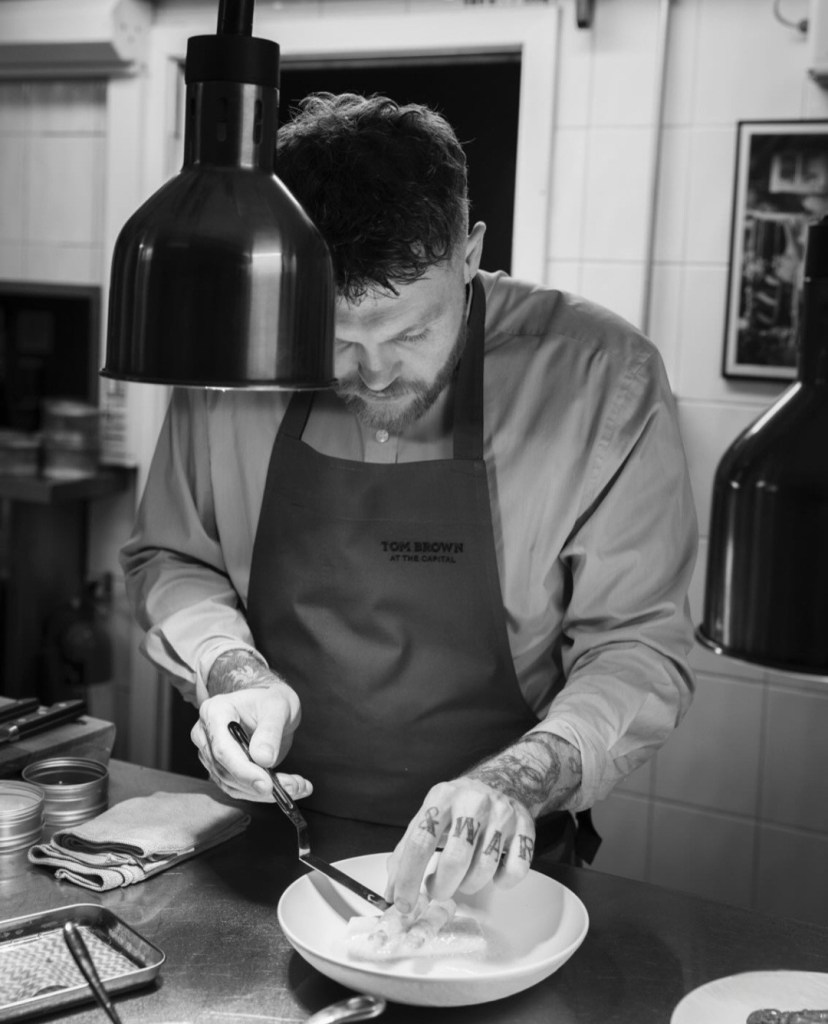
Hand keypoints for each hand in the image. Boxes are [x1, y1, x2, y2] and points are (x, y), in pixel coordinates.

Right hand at [191, 677, 311, 802]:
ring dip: (266, 792)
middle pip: (226, 770)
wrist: (269, 706)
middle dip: (259, 783)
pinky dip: (264, 793)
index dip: (244, 770)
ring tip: (298, 787)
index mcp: (215, 712)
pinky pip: (240, 788)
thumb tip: (264, 759)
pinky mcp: (222, 769)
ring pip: (233, 784)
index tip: (267, 784)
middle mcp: (206, 735)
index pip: (223, 749)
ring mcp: (212, 754)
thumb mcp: (277, 707)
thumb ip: (270, 731)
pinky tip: (291, 789)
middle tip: (292, 787)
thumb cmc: (271, 699)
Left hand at [384, 778, 534, 912]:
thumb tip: (392, 892)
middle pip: (455, 860)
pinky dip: (503, 881)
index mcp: (442, 798)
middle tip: (437, 890)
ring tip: (463, 877)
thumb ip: (407, 851)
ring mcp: (502, 813)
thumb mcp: (429, 817)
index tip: (403, 901)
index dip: (408, 877)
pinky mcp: (525, 825)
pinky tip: (494, 873)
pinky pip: (516, 869)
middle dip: (442, 887)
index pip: (420, 842)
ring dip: (469, 885)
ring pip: (484, 869)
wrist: (501, 781)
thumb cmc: (458, 807)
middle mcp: (473, 802)